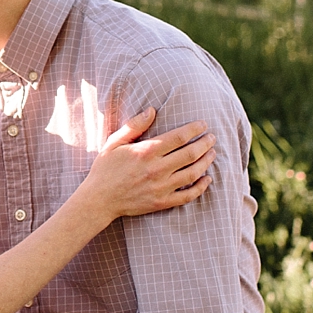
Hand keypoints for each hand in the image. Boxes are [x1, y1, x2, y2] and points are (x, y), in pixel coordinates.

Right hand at [83, 109, 215, 224]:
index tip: (203, 123)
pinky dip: (201, 187)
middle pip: (190, 154)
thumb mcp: (114, 142)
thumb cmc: (106, 168)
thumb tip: (152, 110)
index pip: (178, 137)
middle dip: (205, 143)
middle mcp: (157, 169)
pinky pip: (188, 196)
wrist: (99, 199)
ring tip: (213, 153)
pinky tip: (207, 179)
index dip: (194, 129)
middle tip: (212, 137)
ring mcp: (161, 187)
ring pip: (193, 173)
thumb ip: (134, 125)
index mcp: (146, 152)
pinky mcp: (163, 202)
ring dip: (206, 162)